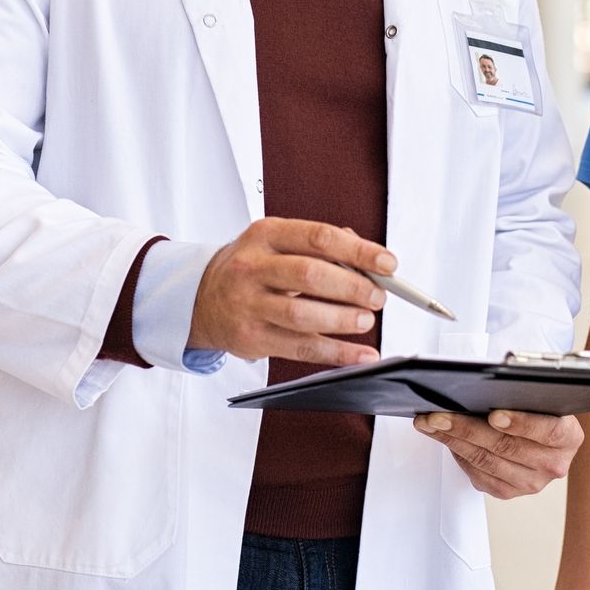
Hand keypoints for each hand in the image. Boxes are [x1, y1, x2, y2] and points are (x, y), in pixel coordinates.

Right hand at [188, 218, 392, 366]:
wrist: (201, 298)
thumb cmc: (251, 267)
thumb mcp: (277, 242)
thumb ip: (320, 245)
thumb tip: (368, 259)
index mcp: (266, 234)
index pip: (319, 237)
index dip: (359, 251)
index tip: (387, 264)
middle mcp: (253, 267)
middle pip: (311, 275)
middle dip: (354, 287)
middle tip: (378, 296)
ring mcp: (249, 304)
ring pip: (303, 315)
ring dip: (343, 320)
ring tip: (365, 320)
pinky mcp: (251, 337)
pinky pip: (300, 349)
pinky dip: (336, 353)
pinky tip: (359, 354)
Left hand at [414, 408, 582, 498]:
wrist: (541, 433)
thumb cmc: (537, 408)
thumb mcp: (540, 396)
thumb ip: (522, 393)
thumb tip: (481, 388)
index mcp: (569, 437)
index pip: (549, 430)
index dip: (521, 423)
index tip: (494, 414)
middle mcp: (554, 464)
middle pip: (506, 447)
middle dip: (467, 428)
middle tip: (440, 415)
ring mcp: (532, 482)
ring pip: (487, 462)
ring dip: (453, 441)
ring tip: (431, 424)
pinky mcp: (510, 492)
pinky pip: (479, 475)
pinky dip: (459, 455)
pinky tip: (445, 439)